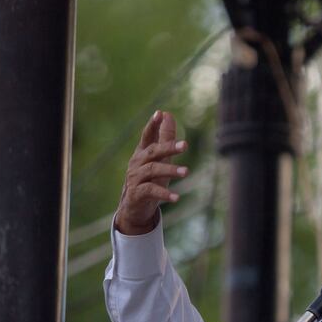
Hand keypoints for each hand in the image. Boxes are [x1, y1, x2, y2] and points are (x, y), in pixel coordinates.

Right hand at [115, 110, 187, 234]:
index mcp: (142, 153)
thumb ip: (163, 138)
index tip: (160, 114)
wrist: (135, 207)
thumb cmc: (150, 179)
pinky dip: (164, 193)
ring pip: (153, 170)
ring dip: (170, 170)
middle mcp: (137, 163)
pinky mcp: (137, 193)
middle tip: (185, 145)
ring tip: (186, 172)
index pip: (147, 136)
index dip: (152, 125)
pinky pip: (151, 191)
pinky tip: (176, 197)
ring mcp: (135, 178)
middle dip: (168, 147)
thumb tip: (168, 114)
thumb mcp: (159, 159)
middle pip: (153, 152)